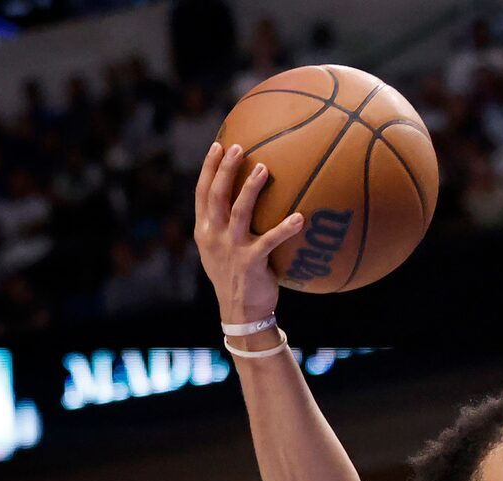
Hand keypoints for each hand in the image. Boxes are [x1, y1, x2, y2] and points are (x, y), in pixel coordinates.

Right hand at [193, 142, 303, 324]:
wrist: (241, 313)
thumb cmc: (236, 278)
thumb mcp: (220, 251)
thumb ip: (223, 227)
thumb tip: (239, 200)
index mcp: (205, 230)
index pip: (202, 192)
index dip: (209, 168)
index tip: (218, 145)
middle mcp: (214, 236)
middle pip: (217, 195)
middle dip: (226, 169)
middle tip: (239, 148)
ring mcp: (232, 249)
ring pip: (239, 211)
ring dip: (250, 188)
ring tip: (264, 168)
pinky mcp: (251, 263)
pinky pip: (270, 241)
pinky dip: (285, 229)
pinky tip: (300, 218)